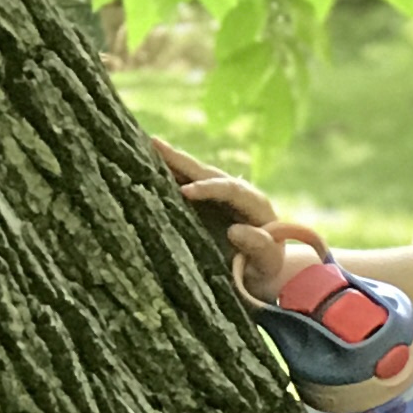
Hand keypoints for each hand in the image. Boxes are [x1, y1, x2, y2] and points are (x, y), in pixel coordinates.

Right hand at [149, 135, 310, 303]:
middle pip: (208, 172)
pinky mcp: (206, 200)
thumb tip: (235, 231)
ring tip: (146, 145)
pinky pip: (187, 183)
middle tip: (155, 145)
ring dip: (171, 161)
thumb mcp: (267, 261)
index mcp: (254, 203)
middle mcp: (236, 192)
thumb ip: (259, 247)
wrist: (262, 267)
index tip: (184, 192)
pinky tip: (148, 165)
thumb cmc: (264, 266)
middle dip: (182, 160)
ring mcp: (220, 193)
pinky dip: (169, 174)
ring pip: (195, 173)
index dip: (208, 188)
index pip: (230, 189)